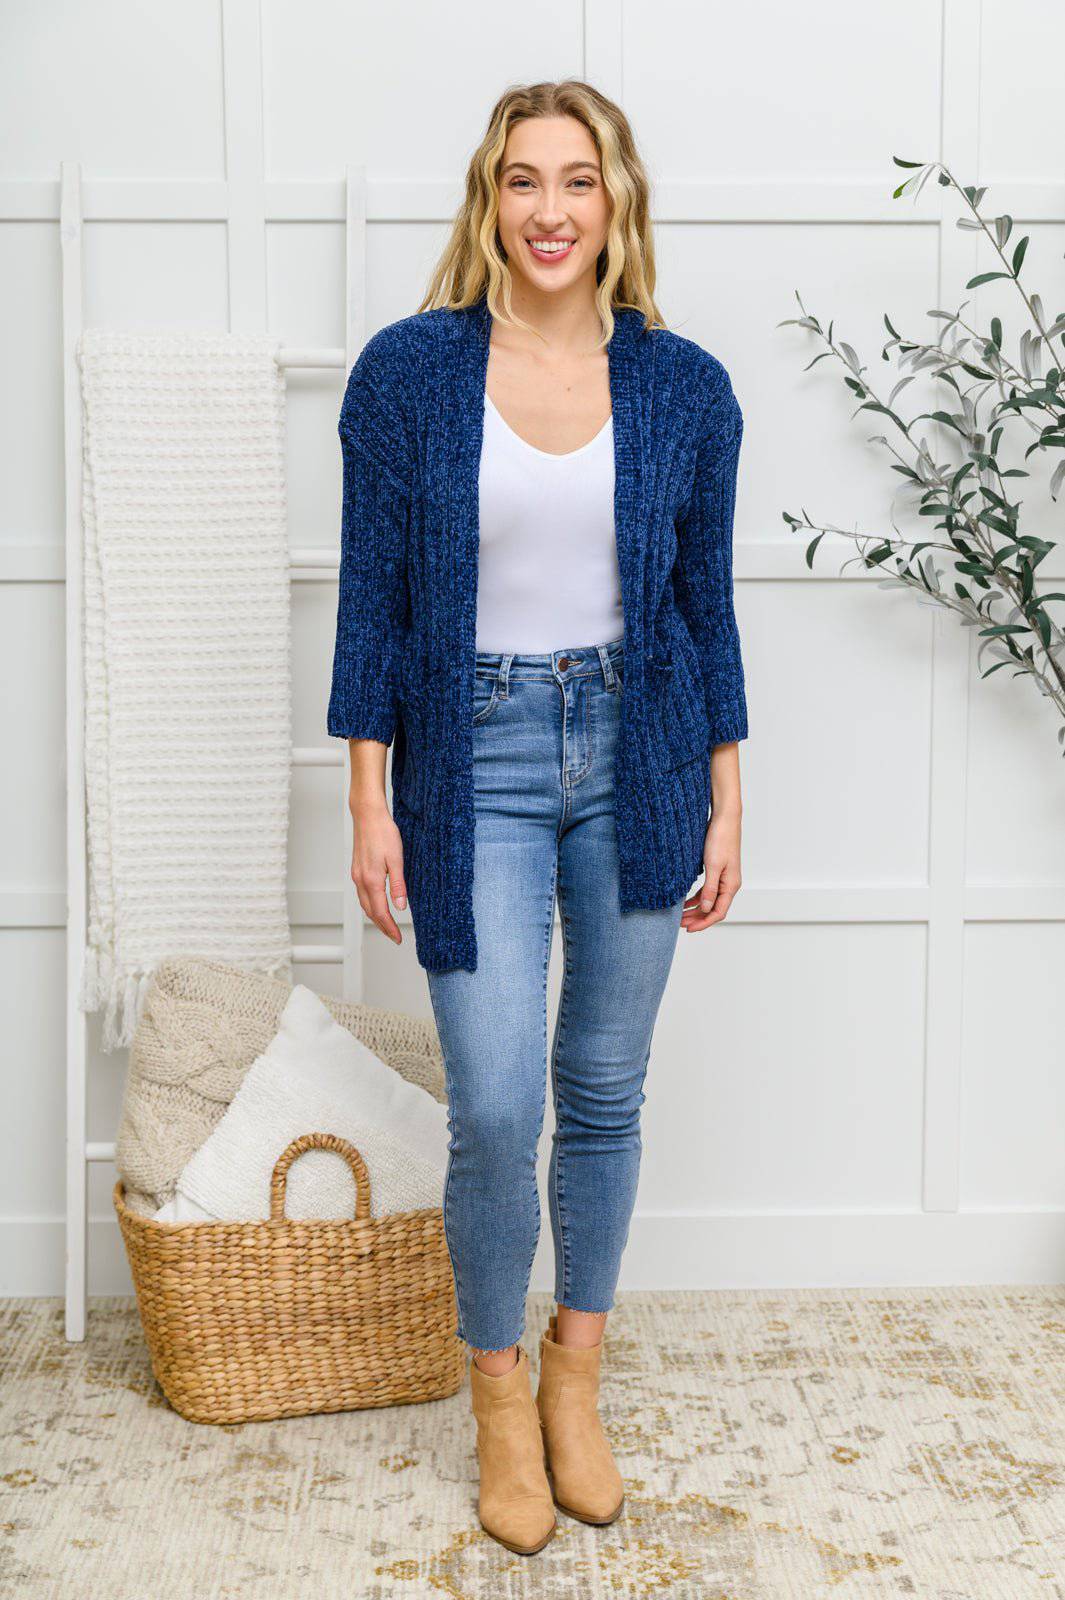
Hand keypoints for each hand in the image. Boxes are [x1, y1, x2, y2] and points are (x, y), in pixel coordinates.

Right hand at [350, 799, 407, 944]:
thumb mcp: (397, 859)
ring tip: (387, 924)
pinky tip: (376, 903)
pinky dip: (369, 904)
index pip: (380, 912)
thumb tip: (400, 907)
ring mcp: (357, 875)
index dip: (389, 928)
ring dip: (375, 916)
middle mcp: (361, 880)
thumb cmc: (383, 833)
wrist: (368, 815)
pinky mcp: (357, 869)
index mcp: (372, 880)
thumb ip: (398, 885)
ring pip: (364, 903)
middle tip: (393, 935)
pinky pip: (362, 894)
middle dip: (382, 926)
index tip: (397, 938)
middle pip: (370, 912)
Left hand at [681, 809, 740, 931]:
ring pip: (709, 900)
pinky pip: (707, 890)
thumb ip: (710, 889)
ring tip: (680, 915)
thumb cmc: (720, 839)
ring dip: (695, 909)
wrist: (724, 819)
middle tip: (680, 924)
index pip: (718, 912)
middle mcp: (729, 884)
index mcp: (731, 885)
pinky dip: (697, 897)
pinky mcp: (717, 870)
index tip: (689, 928)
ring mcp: (723, 878)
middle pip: (713, 908)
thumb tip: (706, 908)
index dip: (704, 923)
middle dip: (697, 918)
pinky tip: (685, 900)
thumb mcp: (712, 866)